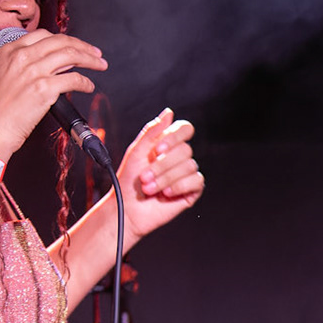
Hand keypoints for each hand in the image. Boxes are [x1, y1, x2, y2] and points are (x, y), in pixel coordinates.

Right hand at [0, 30, 106, 158]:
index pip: (44, 35)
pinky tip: (89, 86)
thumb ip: (22, 67)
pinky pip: (74, 79)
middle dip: (83, 46)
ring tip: (100, 65)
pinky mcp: (44, 89)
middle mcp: (21, 57)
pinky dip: (86, 82)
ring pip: (71, 55)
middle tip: (96, 54)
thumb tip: (50, 66)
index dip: (65, 39)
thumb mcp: (1, 77)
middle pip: (61, 42)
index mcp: (9, 51)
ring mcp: (33, 71)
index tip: (76, 45)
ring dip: (90, 60)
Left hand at [117, 107, 203, 239]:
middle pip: (185, 150)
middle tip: (145, 176)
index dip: (175, 136)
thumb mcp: (136, 152)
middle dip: (162, 165)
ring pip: (189, 166)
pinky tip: (165, 193)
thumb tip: (168, 113)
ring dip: (165, 178)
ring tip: (150, 188)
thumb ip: (152, 132)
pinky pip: (196, 181)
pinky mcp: (191, 190)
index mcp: (167, 145)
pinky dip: (178, 186)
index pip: (185, 129)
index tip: (158, 149)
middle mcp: (178, 157)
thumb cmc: (128, 182)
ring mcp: (186, 174)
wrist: (127, 209)